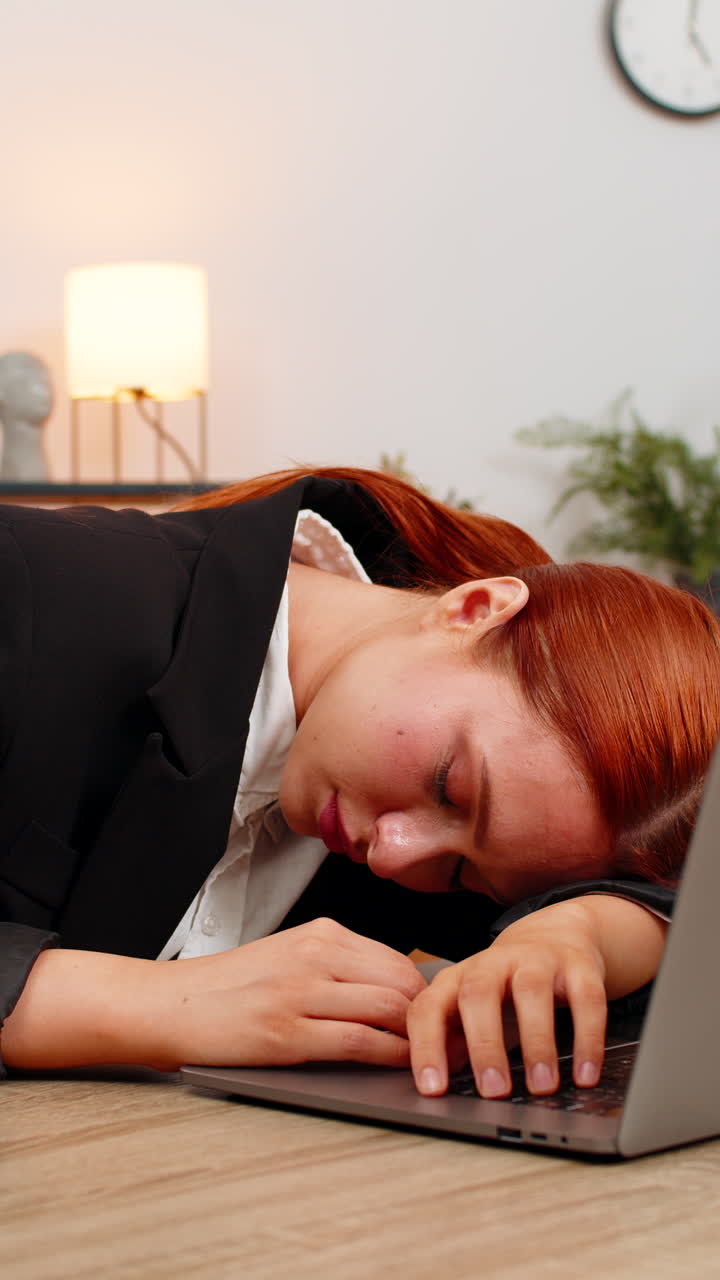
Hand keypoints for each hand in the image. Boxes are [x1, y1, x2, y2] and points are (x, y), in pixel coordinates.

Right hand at [156, 918, 427, 1069]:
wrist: (171, 1004)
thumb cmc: (229, 987)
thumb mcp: (288, 957)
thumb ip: (337, 966)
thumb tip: (394, 989)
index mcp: (320, 933)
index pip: (398, 958)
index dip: (429, 990)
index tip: (443, 1014)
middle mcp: (316, 955)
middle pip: (402, 982)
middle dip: (434, 1014)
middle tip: (450, 1039)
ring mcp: (302, 992)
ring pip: (388, 1009)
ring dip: (421, 1037)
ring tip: (436, 1056)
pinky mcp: (288, 1033)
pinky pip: (360, 1042)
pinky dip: (392, 1055)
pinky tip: (404, 1066)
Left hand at [406, 900, 608, 1097]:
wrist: (554, 934)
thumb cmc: (505, 985)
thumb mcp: (471, 1009)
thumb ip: (453, 1042)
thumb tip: (436, 1087)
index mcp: (458, 978)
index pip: (429, 1008)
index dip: (426, 1047)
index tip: (432, 1089)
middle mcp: (493, 964)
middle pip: (478, 994)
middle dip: (484, 1044)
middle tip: (494, 1091)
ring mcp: (536, 960)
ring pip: (532, 992)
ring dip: (537, 1042)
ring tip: (542, 1086)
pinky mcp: (577, 965)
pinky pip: (586, 999)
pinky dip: (587, 1039)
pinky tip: (585, 1074)